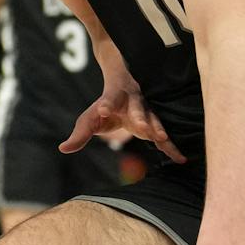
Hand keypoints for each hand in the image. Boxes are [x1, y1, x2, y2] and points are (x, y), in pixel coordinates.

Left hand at [62, 51, 181, 161]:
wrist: (126, 84)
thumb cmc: (104, 106)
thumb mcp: (89, 119)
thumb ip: (79, 134)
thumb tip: (63, 149)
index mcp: (114, 98)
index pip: (109, 100)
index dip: (106, 105)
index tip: (103, 109)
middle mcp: (133, 102)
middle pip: (137, 109)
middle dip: (140, 117)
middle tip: (142, 127)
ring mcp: (147, 112)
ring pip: (154, 119)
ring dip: (158, 129)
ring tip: (162, 138)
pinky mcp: (155, 124)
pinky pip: (164, 138)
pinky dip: (172, 148)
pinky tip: (182, 159)